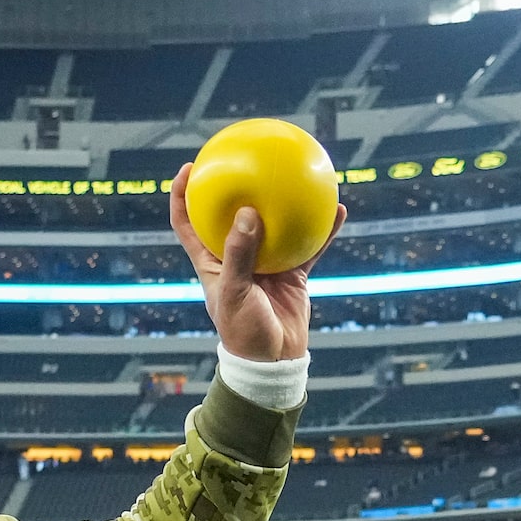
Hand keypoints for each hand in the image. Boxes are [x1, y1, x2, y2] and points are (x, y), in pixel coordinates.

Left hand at [169, 163, 315, 362]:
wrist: (273, 361)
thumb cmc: (243, 331)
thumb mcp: (235, 292)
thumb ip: (240, 254)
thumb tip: (249, 212)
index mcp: (211, 261)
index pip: (188, 221)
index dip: (183, 194)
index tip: (191, 167)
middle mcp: (237, 257)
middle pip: (234, 214)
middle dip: (240, 187)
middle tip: (248, 159)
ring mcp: (266, 263)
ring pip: (276, 225)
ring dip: (285, 203)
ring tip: (298, 176)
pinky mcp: (292, 274)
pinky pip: (309, 246)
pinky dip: (322, 231)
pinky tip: (337, 211)